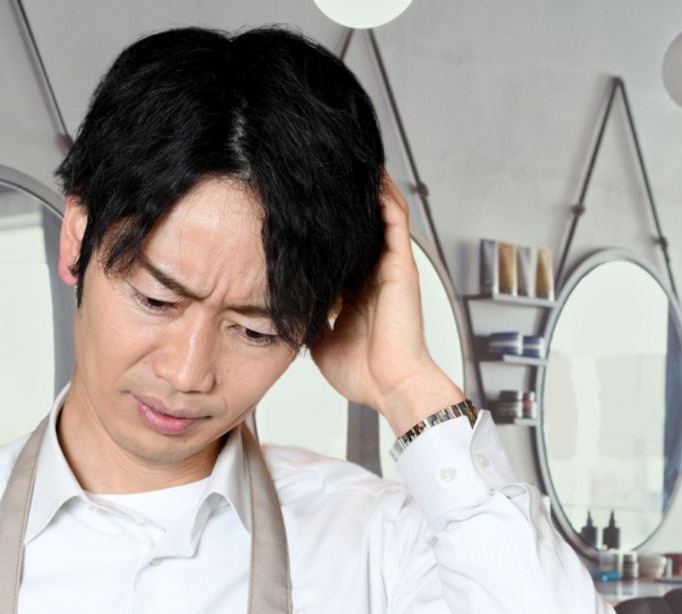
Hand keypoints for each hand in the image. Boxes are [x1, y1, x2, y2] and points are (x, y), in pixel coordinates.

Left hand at [309, 169, 465, 433]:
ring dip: (365, 187)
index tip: (300, 206)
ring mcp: (389, 266)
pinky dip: (383, 194)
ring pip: (380, 211)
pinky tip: (369, 174)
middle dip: (341, 198)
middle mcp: (374, 273)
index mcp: (358, 289)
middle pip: (359, 222)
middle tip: (319, 171)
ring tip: (343, 160)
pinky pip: (395, 218)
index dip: (324, 227)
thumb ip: (307, 319)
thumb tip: (281, 311)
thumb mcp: (320, 341)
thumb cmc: (364, 373)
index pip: (340, 246)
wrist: (390, 385)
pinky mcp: (400, 263)